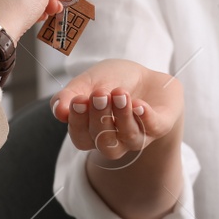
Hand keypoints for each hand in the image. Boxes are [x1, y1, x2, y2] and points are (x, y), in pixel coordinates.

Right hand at [54, 59, 183, 164]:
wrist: (144, 76)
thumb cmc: (111, 83)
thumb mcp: (87, 82)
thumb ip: (70, 95)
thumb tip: (59, 111)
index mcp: (93, 133)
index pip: (81, 138)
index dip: (78, 122)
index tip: (79, 99)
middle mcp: (115, 140)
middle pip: (105, 142)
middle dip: (101, 118)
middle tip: (100, 93)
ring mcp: (139, 135)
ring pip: (130, 138)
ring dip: (123, 115)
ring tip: (119, 93)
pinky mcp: (160, 125)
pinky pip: (154, 128)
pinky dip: (145, 117)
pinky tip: (138, 104)